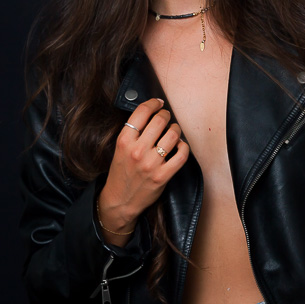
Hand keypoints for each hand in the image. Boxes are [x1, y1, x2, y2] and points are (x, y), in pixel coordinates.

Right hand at [97, 98, 189, 239]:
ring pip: (173, 135)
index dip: (153, 103)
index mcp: (124, 141)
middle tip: (166, 117)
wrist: (120, 200)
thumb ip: (133, 132)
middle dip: (166, 115)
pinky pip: (181, 154)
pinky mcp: (162, 176)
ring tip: (173, 131)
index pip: (142, 112)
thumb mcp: (120, 148)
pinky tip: (180, 146)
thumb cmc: (121, 172)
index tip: (158, 103)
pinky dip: (184, 147)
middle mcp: (137, 151)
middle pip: (160, 121)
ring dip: (176, 130)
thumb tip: (152, 112)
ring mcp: (151, 164)